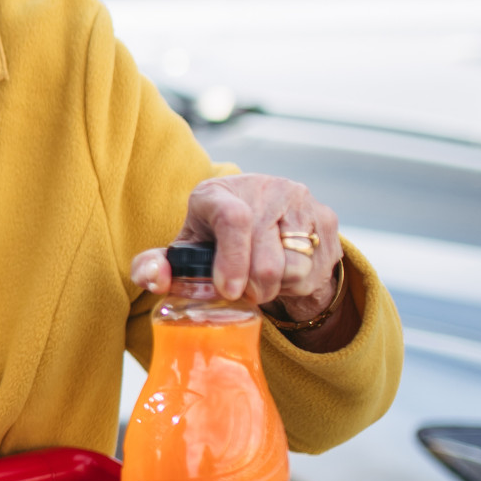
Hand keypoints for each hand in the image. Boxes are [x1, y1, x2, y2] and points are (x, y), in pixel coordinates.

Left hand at [130, 174, 355, 346]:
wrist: (263, 223)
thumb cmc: (212, 242)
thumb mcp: (183, 252)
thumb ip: (154, 267)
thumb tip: (154, 279)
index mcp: (217, 192)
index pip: (233, 219)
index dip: (231, 260)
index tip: (227, 290)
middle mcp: (263, 188)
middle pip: (266, 259)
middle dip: (252, 289)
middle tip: (241, 293)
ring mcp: (299, 201)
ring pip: (294, 268)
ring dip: (275, 288)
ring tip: (259, 279)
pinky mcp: (325, 217)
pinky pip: (316, 269)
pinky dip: (296, 283)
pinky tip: (282, 273)